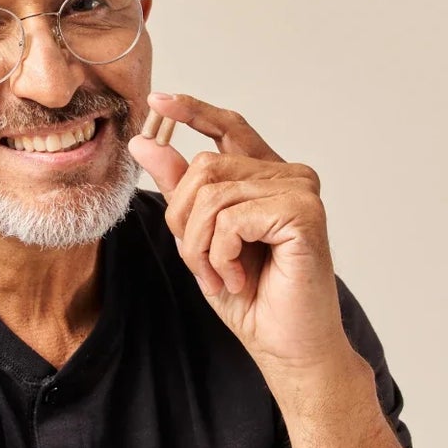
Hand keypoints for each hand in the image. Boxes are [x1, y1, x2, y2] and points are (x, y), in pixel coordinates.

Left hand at [127, 92, 366, 390]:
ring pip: (212, 194)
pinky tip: (240, 278)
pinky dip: (221, 255)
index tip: (158, 101)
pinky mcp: (303, 212)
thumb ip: (179, 188)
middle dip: (185, 222)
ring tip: (224, 277)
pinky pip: (231, 219)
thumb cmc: (252, 297)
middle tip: (203, 266)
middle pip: (204, 167)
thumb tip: (144, 142)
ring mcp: (300, 190)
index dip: (193, 111)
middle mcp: (289, 176)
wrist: (286, 346)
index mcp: (267, 177)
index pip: (229, 128)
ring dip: (201, 247)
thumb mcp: (200, 238)